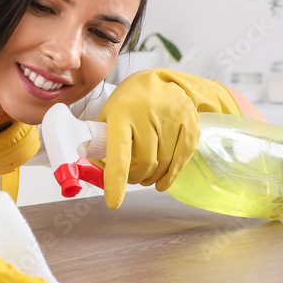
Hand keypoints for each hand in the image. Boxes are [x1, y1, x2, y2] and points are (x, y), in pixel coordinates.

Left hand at [97, 69, 240, 208]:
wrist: (160, 81)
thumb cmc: (129, 102)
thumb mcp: (109, 115)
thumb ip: (101, 142)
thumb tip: (92, 171)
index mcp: (122, 113)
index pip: (119, 152)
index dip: (116, 179)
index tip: (113, 202)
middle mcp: (148, 115)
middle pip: (144, 164)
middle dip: (134, 178)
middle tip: (130, 178)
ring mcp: (172, 118)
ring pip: (162, 165)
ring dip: (151, 178)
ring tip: (144, 176)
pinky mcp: (190, 124)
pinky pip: (181, 160)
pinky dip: (170, 176)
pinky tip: (162, 181)